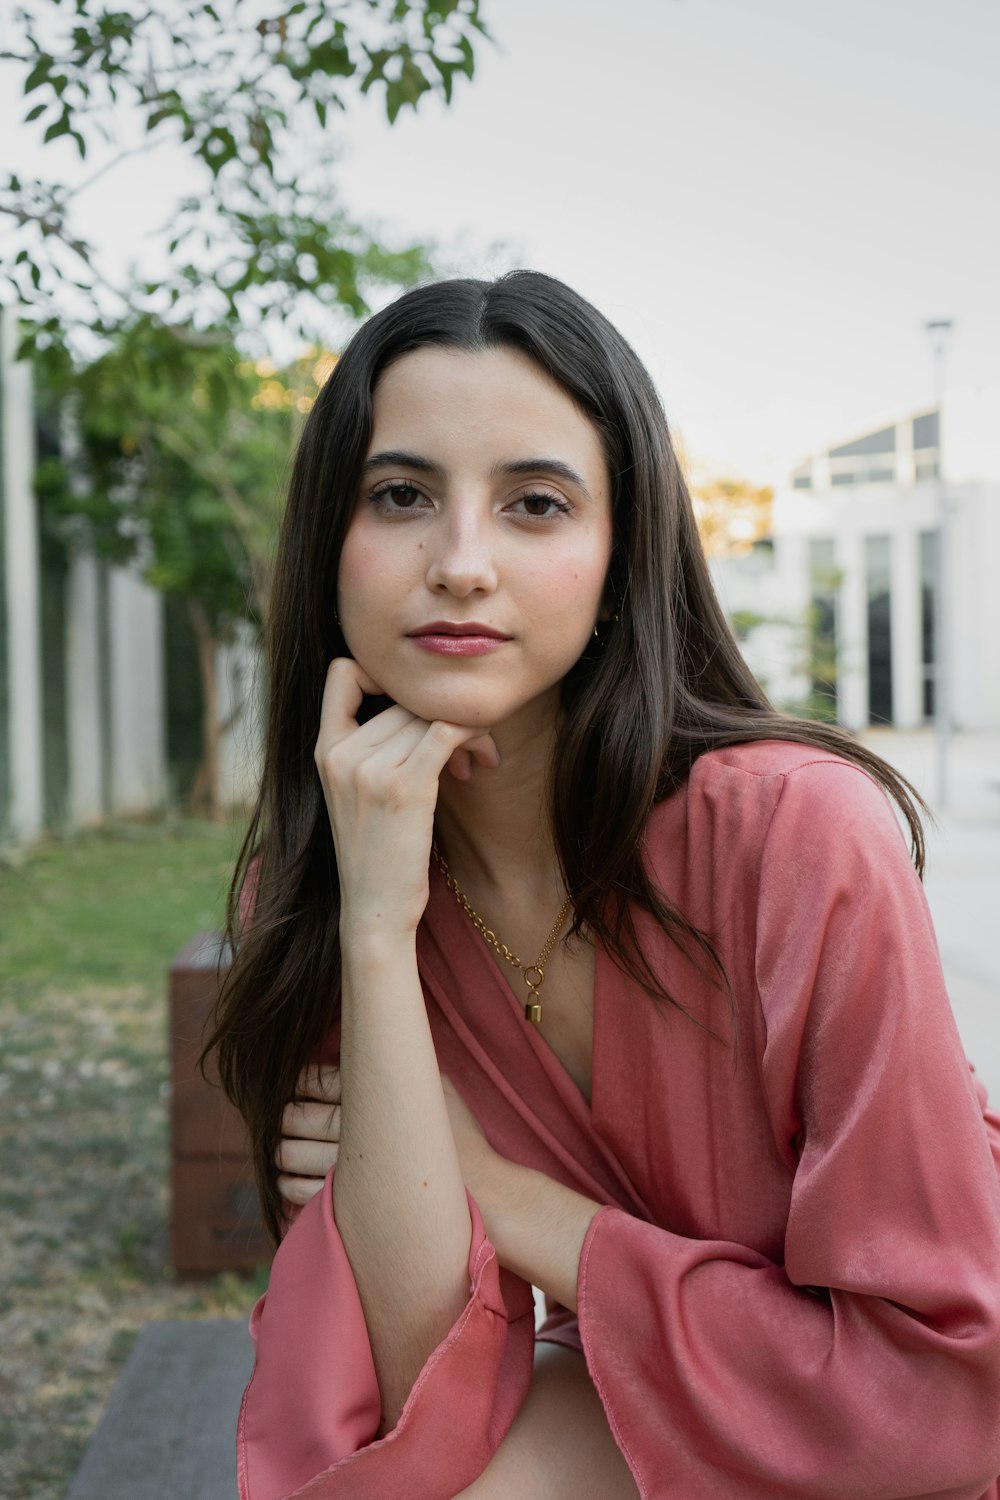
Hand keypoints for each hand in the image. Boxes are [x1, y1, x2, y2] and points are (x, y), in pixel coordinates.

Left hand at [275, 1067, 501, 1209]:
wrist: (483, 1196)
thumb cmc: (464, 1140)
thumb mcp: (441, 1086)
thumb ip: (406, 1065)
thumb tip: (381, 1048)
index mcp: (373, 1094)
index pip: (316, 1081)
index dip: (300, 1082)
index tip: (298, 1086)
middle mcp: (355, 1129)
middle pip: (295, 1116)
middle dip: (286, 1116)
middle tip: (288, 1118)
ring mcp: (348, 1169)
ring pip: (290, 1154)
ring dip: (282, 1151)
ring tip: (285, 1150)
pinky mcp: (348, 1205)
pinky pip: (300, 1193)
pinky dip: (290, 1184)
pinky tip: (292, 1180)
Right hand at [315, 658, 499, 935]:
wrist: (375, 910)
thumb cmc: (376, 854)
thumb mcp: (355, 793)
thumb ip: (369, 746)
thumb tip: (419, 706)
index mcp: (324, 750)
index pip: (343, 671)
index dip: (385, 676)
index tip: (418, 708)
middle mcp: (340, 753)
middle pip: (405, 697)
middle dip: (443, 712)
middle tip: (470, 746)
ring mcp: (369, 768)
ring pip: (430, 713)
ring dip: (468, 728)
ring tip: (479, 758)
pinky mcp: (404, 787)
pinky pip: (447, 731)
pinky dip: (473, 736)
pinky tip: (484, 759)